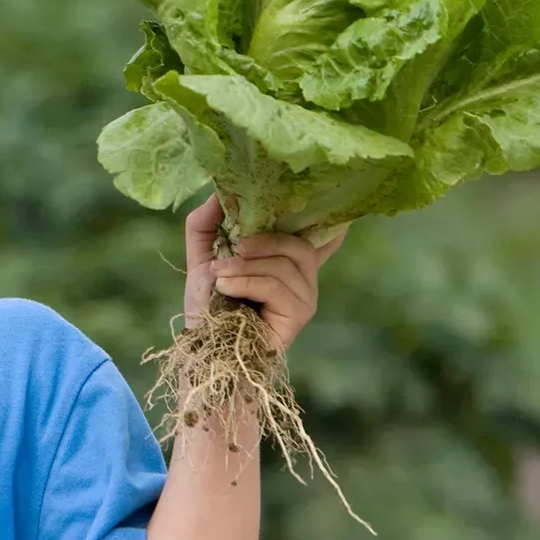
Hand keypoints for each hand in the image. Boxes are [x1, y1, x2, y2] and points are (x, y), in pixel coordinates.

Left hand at [182, 193, 345, 353]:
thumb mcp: (202, 257)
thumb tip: (218, 193)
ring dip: (245, 265)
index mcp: (285, 263)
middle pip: (298, 244)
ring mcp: (304, 298)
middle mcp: (302, 279)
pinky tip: (225, 288)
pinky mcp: (298, 315)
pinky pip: (277, 286)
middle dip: (263, 240)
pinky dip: (246, 282)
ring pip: (285, 264)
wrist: (205, 346)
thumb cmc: (208, 305)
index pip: (319, 241)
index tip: (337, 212)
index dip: (331, 227)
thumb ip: (206, 225)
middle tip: (233, 248)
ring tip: (219, 274)